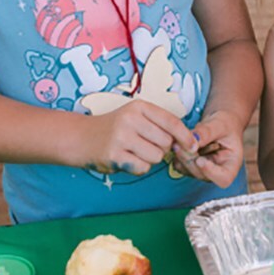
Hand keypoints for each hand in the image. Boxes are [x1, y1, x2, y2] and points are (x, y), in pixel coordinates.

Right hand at [79, 99, 197, 175]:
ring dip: (150, 159)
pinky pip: (142, 167)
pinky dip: (139, 167)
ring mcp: (121, 137)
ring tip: (134, 152)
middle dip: (162, 149)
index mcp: (139, 107)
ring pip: (156, 156)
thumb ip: (159, 125)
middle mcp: (130, 119)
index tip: (193, 146)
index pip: (172, 122)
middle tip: (145, 146)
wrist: (80, 137)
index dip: (186, 136)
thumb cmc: (114, 128)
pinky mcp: (114, 155)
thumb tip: (188, 142)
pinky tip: (127, 159)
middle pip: (166, 142)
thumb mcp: (135, 117)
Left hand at [173, 110, 245, 188]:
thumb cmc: (226, 122)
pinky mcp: (193, 165)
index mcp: (232, 163)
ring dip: (181, 158)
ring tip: (177, 142)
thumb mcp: (220, 124)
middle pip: (203, 175)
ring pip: (189, 171)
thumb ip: (207, 132)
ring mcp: (204, 169)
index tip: (200, 160)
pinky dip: (177, 156)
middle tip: (179, 145)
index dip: (211, 172)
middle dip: (190, 161)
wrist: (219, 120)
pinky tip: (178, 143)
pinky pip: (181, 166)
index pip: (224, 178)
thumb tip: (193, 139)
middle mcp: (218, 170)